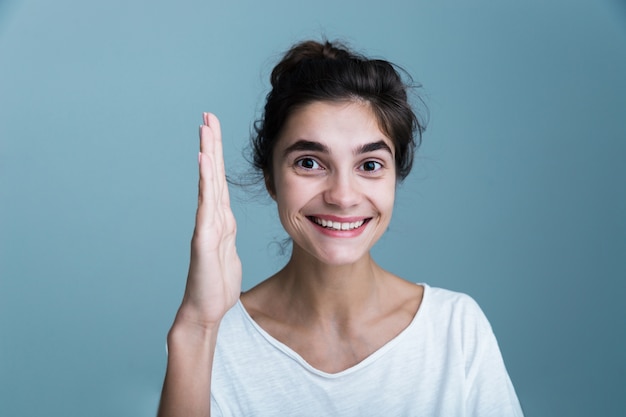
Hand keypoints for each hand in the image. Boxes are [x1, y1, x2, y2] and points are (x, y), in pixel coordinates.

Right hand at [178, 112, 241, 328]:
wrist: (205, 311)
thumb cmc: (216, 283)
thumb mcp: (229, 252)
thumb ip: (226, 233)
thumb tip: (225, 221)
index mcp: (221, 219)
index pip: (220, 180)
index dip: (218, 155)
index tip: (215, 128)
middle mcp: (212, 218)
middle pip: (212, 175)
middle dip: (211, 144)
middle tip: (208, 115)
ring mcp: (206, 228)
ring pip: (208, 185)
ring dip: (208, 156)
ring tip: (205, 130)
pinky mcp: (204, 241)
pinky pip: (206, 208)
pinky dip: (205, 185)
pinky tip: (205, 165)